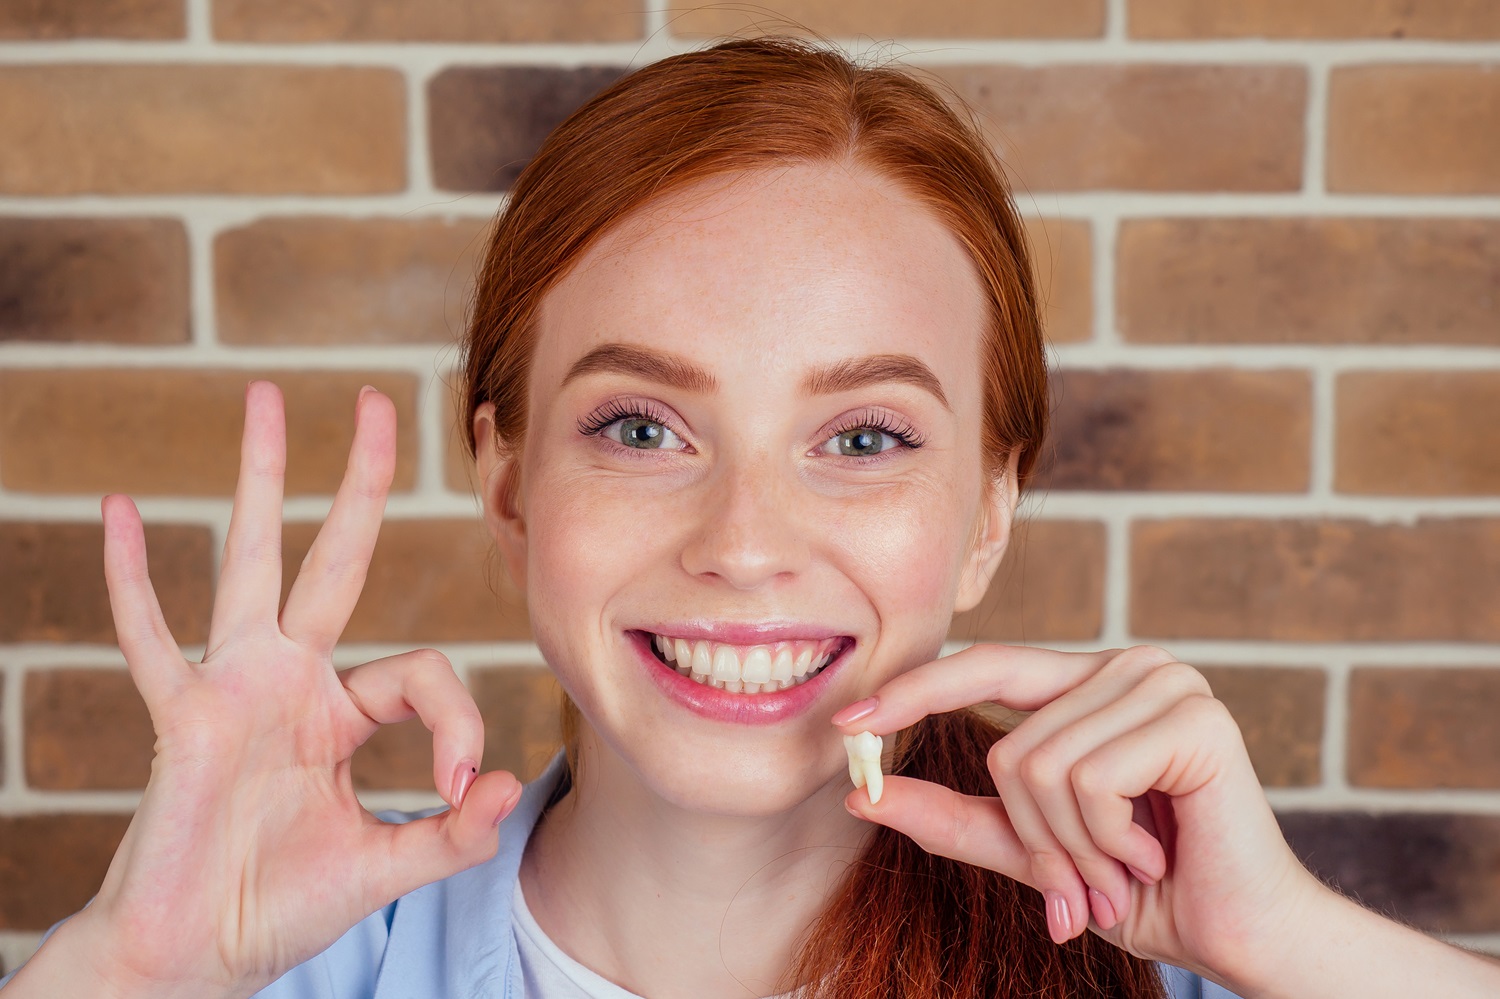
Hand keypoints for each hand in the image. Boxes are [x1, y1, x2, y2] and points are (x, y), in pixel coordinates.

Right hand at [68, 382, 520, 996]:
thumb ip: (449, 834)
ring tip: (264, 397)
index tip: (461, 787)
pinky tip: (121, 507)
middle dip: (358, 483)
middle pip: (334, 559)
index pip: (424, 672)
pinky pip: (150, 637)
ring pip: (249, 563)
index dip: (459, 724)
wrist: (194, 958)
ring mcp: (233, 689)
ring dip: (257, 483)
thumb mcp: (384, 867)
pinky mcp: (181, 718)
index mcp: (342, 710)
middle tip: (378, 400)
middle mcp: (291, 681)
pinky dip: (132, 577)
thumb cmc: (280, 907)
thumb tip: (506, 788)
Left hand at [832, 644, 1325, 989]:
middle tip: (1082, 881)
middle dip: (1034, 836)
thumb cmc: (1144, 888)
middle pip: (1008, 743)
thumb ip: (953, 819)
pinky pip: (1088, 778)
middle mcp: (1128, 666)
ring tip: (1125, 865)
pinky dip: (1105, 838)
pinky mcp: (1194, 717)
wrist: (1240, 934)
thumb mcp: (1030, 852)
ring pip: (1040, 764)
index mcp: (1090, 683)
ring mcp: (1166, 683)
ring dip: (1073, 846)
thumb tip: (862, 795)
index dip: (914, 691)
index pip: (986, 666)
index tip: (845, 726)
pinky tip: (1154, 852)